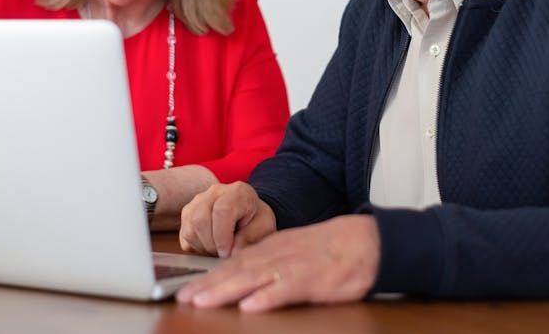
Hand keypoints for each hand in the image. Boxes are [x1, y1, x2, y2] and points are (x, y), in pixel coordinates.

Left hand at [176, 214, 379, 311]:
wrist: (366, 241)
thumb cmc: (330, 249)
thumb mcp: (294, 250)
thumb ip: (269, 262)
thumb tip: (242, 279)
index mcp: (272, 247)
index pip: (233, 263)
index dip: (208, 277)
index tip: (186, 289)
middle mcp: (277, 255)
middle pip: (236, 270)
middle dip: (208, 285)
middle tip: (183, 297)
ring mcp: (293, 266)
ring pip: (253, 278)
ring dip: (226, 290)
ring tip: (203, 302)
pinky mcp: (312, 279)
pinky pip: (285, 289)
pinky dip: (267, 297)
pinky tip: (250, 307)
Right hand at [179, 181, 275, 257]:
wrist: (247, 211)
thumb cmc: (256, 218)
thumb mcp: (264, 227)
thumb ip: (250, 238)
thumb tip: (232, 252)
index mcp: (236, 192)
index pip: (222, 211)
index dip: (222, 236)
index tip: (227, 253)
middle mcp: (213, 193)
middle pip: (200, 220)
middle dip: (212, 245)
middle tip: (224, 254)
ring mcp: (196, 203)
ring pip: (190, 230)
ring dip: (204, 248)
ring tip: (219, 249)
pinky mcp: (186, 216)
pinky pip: (185, 237)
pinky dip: (196, 248)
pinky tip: (210, 246)